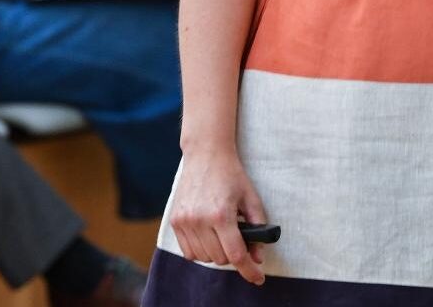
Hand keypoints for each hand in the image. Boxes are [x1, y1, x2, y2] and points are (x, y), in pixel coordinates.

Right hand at [167, 147, 268, 285]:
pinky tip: (207, 235)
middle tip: (237, 238)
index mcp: (221, 215)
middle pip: (220, 259)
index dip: (249, 270)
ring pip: (204, 257)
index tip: (258, 278)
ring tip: (221, 234)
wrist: (205, 154)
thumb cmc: (232, 175)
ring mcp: (185, 221)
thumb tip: (257, 257)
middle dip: (233, 254)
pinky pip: (188, 252)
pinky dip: (200, 250)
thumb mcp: (252, 199)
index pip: (236, 256)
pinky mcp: (175, 221)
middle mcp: (200, 220)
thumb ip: (258, 230)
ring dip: (216, 252)